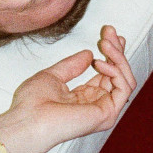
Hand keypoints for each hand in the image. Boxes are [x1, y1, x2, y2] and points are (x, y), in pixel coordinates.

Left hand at [0, 25, 135, 152]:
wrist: (26, 120)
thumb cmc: (32, 103)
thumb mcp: (53, 75)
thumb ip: (72, 66)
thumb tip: (89, 54)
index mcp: (83, 97)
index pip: (106, 73)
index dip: (110, 53)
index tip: (108, 33)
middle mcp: (96, 104)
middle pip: (118, 75)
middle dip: (117, 50)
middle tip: (110, 32)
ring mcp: (103, 110)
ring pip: (126, 80)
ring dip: (119, 57)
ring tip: (105, 43)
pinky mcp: (106, 114)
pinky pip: (124, 89)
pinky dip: (117, 71)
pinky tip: (100, 62)